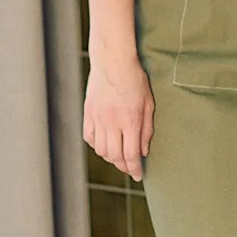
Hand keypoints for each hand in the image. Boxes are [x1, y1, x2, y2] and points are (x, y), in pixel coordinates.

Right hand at [84, 57, 154, 179]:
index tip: (138, 175)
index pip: (131, 155)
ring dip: (110, 157)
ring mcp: (97, 118)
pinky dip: (96, 145)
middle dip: (123, 166)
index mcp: (130, 121)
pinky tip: (105, 144)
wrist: (112, 61)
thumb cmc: (135, 79)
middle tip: (129, 168)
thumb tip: (144, 152)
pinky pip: (89, 138)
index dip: (135, 169)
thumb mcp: (149, 103)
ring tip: (118, 156)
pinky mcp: (88, 113)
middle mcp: (112, 123)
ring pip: (101, 150)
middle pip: (114, 156)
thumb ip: (146, 129)